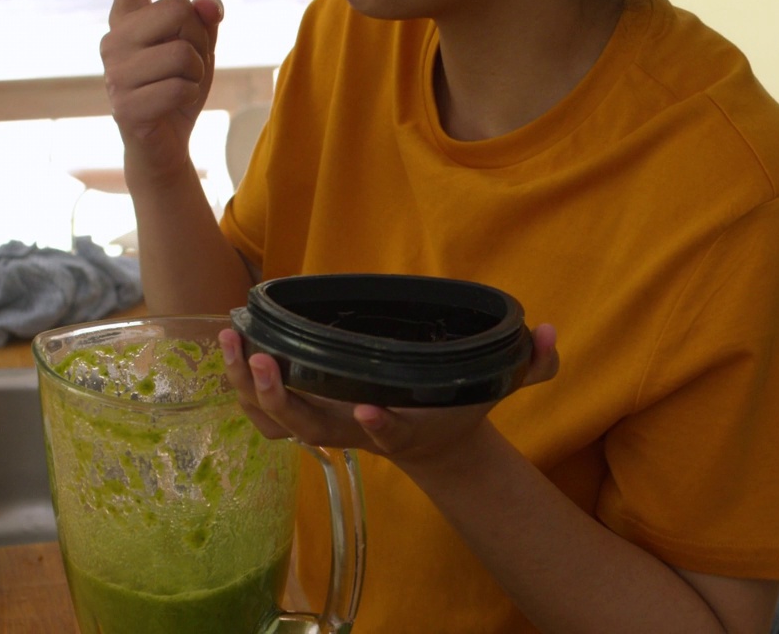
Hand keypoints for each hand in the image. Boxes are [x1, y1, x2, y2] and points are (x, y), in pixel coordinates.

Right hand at [100, 0, 223, 189]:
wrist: (161, 148)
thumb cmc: (177, 90)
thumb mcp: (199, 49)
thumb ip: (204, 19)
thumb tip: (207, 0)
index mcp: (126, 16)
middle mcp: (113, 38)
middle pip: (176, 7)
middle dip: (198, 36)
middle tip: (187, 65)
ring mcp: (115, 72)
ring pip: (184, 51)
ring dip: (197, 72)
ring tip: (179, 88)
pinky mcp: (125, 105)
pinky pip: (181, 85)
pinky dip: (190, 96)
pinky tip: (173, 108)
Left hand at [217, 324, 558, 467]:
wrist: (430, 444)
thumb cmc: (457, 409)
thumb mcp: (498, 385)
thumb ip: (529, 364)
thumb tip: (551, 334)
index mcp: (406, 427)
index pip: (393, 433)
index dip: (381, 427)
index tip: (370, 410)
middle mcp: (359, 431)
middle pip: (314, 429)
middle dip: (286, 397)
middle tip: (264, 359)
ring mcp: (329, 426)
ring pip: (278, 422)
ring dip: (250, 388)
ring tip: (231, 341)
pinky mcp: (309, 415)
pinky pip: (265, 412)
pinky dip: (243, 388)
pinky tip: (227, 347)